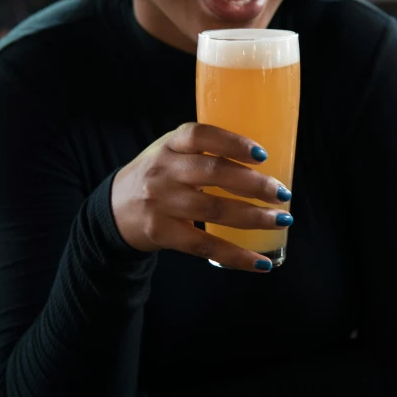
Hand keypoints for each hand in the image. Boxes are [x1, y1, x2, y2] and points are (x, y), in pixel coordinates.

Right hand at [111, 123, 292, 271]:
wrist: (114, 210)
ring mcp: (161, 203)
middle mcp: (163, 170)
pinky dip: (236, 256)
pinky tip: (260, 262)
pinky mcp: (162, 232)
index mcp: (170, 144)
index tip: (262, 154)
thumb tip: (263, 163)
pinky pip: (205, 245)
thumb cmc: (158, 176)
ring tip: (281, 219)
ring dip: (254, 217)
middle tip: (282, 192)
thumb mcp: (171, 152)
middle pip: (213, 173)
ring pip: (214, 210)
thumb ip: (205, 150)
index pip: (200, 135)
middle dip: (254, 184)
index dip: (233, 142)